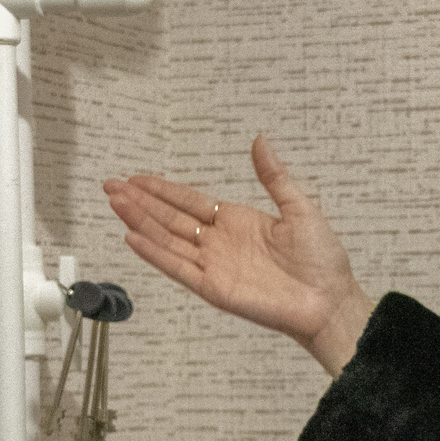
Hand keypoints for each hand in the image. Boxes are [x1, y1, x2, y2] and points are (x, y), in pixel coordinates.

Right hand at [104, 137, 373, 372]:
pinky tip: (133, 237)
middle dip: (140, 202)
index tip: (135, 178)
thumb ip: (274, 176)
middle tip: (111, 185)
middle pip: (170, 218)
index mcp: (235, 221)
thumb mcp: (299, 207)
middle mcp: (218, 242)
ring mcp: (213, 266)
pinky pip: (178, 268)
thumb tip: (260, 140)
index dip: (161, 190)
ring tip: (115, 203)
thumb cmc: (321, 258)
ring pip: (167, 239)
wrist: (328, 300)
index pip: (188, 201)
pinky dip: (154, 254)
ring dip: (141, 221)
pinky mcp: (213, 288)